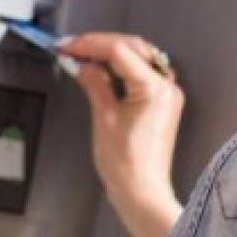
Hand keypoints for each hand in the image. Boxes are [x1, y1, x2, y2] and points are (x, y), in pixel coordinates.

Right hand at [61, 32, 183, 211]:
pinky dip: (121, 69)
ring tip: (83, 57)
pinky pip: (142, 74)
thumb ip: (94, 83)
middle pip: (132, 48)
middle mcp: (167, 86)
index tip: (69, 46)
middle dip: (100, 45)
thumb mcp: (104, 118)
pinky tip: (102, 71)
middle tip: (72, 48)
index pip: (119, 50)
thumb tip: (83, 64)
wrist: (142, 192)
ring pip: (138, 57)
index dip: (90, 44)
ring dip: (111, 53)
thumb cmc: (127, 165)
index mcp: (154, 88)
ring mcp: (167, 94)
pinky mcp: (161, 103)